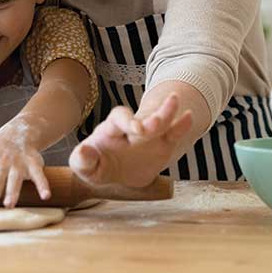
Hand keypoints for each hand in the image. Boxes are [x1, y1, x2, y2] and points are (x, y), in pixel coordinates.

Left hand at [69, 93, 192, 187]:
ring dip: (167, 112)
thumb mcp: (85, 166)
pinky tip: (189, 116)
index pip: (120, 117)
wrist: (115, 171)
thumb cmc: (96, 165)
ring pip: (160, 121)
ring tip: (175, 101)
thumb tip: (84, 151)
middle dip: (150, 119)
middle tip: (157, 123)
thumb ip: (82, 160)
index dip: (128, 120)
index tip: (136, 129)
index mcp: (112, 129)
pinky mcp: (162, 146)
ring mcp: (149, 136)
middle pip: (143, 118)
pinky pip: (173, 135)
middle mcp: (132, 128)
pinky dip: (181, 126)